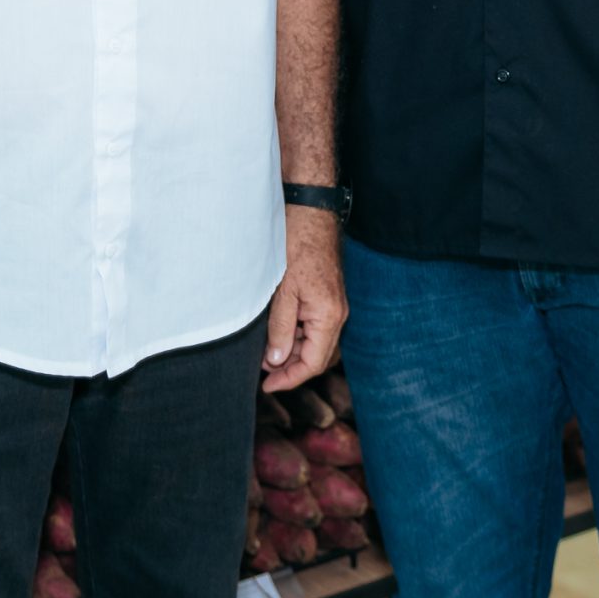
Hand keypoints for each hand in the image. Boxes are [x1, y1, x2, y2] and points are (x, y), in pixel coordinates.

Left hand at [262, 207, 346, 391]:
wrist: (310, 211)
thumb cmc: (296, 245)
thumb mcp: (282, 291)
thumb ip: (280, 328)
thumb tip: (275, 361)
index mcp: (329, 316)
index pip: (313, 363)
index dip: (289, 379)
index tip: (267, 386)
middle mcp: (337, 314)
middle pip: (317, 357)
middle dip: (290, 367)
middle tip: (261, 370)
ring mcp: (334, 305)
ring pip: (315, 342)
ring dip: (291, 350)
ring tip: (264, 351)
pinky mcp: (327, 296)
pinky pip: (314, 326)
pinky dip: (296, 334)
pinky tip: (276, 330)